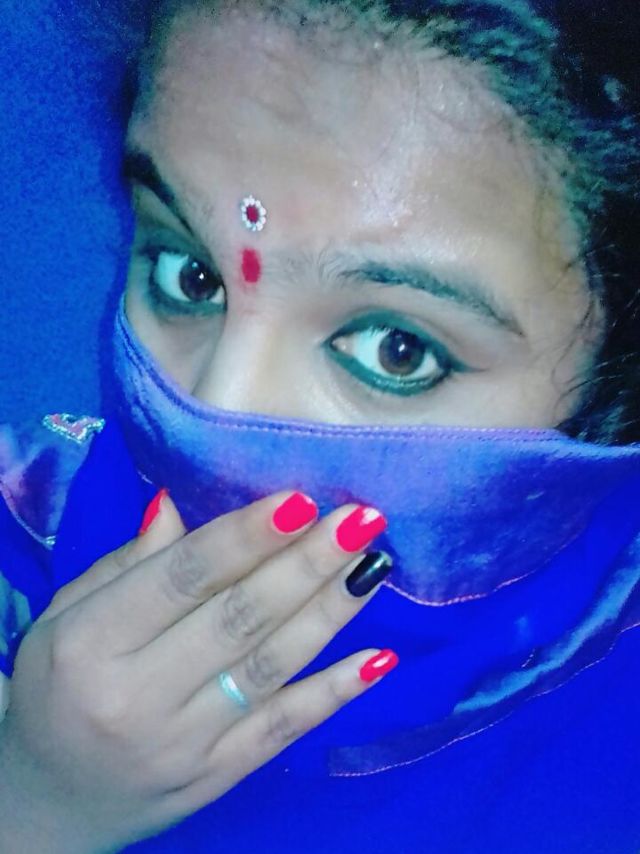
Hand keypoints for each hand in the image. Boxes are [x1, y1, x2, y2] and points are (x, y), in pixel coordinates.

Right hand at [0, 491, 394, 852]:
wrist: (48, 802)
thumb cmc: (57, 688)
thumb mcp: (64, 617)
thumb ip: (125, 565)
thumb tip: (174, 504)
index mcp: (91, 642)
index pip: (181, 578)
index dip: (244, 537)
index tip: (300, 499)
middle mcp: (138, 695)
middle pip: (238, 617)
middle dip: (306, 563)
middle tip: (360, 519)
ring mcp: (184, 742)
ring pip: (271, 666)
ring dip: (330, 612)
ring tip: (374, 565)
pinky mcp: (218, 776)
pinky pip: (284, 728)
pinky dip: (334, 692)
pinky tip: (379, 658)